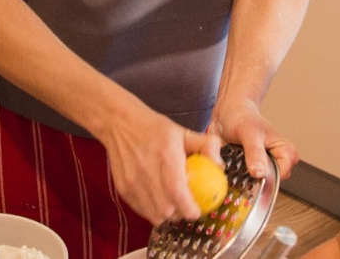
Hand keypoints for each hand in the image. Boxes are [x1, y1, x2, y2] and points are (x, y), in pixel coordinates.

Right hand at [97, 104, 223, 223]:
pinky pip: (141, 211)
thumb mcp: (182, 132)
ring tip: (172, 206)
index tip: (197, 211)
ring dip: (166, 215)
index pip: (178, 192)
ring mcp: (132, 181)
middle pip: (166, 209)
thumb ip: (206, 146)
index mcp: (166, 155)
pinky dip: (152, 211)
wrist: (119, 123)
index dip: (189, 208)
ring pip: (154, 214)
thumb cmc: (154, 128)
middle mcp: (147, 170)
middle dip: (180, 214)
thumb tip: (220, 166)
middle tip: (186, 207)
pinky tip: (157, 201)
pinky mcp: (122, 188)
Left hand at [209, 99, 297, 179]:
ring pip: (257, 184)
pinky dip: (236, 177)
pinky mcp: (252, 171)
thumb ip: (255, 152)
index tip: (251, 173)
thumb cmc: (242, 117)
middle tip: (238, 166)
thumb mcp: (248, 132)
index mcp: (285, 151)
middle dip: (252, 179)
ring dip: (242, 178)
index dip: (267, 176)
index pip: (282, 173)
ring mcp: (265, 167)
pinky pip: (247, 182)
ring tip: (232, 162)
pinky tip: (229, 167)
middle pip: (270, 182)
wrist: (228, 114)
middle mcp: (278, 162)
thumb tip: (259, 173)